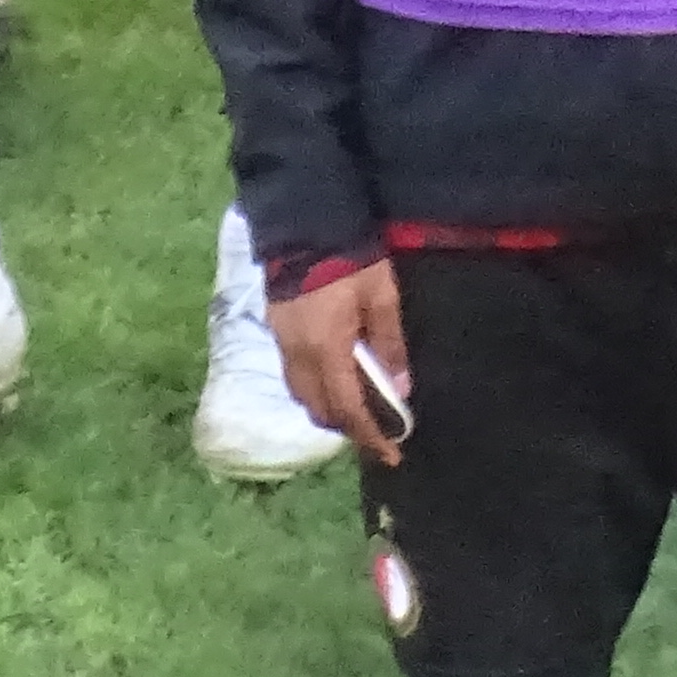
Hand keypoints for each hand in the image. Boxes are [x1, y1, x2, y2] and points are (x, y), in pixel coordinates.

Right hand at [267, 258, 411, 465]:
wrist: (303, 221)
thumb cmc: (350, 259)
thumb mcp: (382, 297)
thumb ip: (390, 344)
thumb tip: (401, 388)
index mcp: (326, 352)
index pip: (348, 411)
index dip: (370, 437)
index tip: (391, 455)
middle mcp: (298, 357)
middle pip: (320, 410)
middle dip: (348, 427)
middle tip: (377, 427)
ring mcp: (282, 344)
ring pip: (303, 396)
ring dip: (329, 408)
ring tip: (357, 405)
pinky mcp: (275, 330)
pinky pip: (294, 376)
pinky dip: (315, 387)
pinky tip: (334, 376)